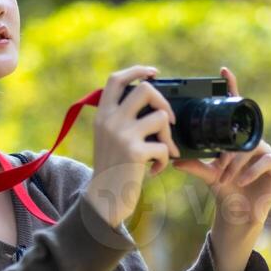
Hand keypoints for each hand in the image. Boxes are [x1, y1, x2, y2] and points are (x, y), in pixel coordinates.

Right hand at [87, 64, 179, 228]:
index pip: (116, 79)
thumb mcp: (107, 139)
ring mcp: (122, 135)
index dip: (137, 70)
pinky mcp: (134, 152)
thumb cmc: (112, 169)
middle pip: (145, 89)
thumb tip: (151, 100)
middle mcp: (110, 121)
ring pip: (161, 117)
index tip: (153, 73)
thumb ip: (120, 118)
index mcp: (102, 115)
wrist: (103, 200)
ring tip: (163, 151)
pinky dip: (164, 160)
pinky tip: (155, 170)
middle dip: (164, 102)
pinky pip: (164, 146)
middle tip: (167, 119)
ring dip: (168, 136)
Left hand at [171, 66, 270, 228]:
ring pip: (251, 147)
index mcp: (236, 137)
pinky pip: (266, 160)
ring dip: (235, 163)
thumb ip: (194, 166)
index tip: (222, 71)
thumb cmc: (224, 189)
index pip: (234, 109)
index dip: (231, 88)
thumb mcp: (207, 175)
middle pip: (242, 132)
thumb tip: (174, 160)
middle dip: (228, 149)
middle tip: (218, 165)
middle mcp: (252, 140)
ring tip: (224, 177)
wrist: (239, 213)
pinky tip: (240, 181)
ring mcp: (266, 150)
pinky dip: (251, 170)